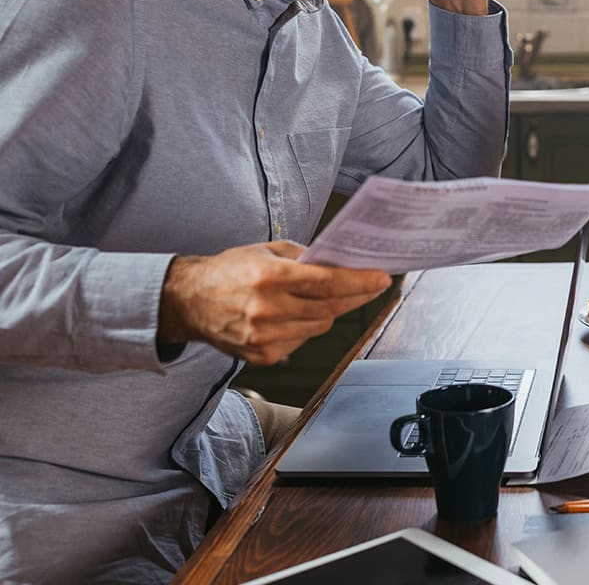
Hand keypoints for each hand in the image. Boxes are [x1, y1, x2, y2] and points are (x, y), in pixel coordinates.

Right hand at [158, 241, 391, 364]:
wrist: (188, 302)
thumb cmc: (229, 271)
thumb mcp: (266, 250)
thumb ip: (303, 257)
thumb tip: (341, 262)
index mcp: (268, 278)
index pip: (327, 282)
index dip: (359, 281)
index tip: (382, 277)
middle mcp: (267, 310)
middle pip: (329, 308)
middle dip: (357, 296)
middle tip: (375, 286)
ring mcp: (264, 337)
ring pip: (319, 327)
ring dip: (332, 312)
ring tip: (338, 297)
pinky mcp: (262, 357)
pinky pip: (302, 341)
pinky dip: (308, 327)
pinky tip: (302, 314)